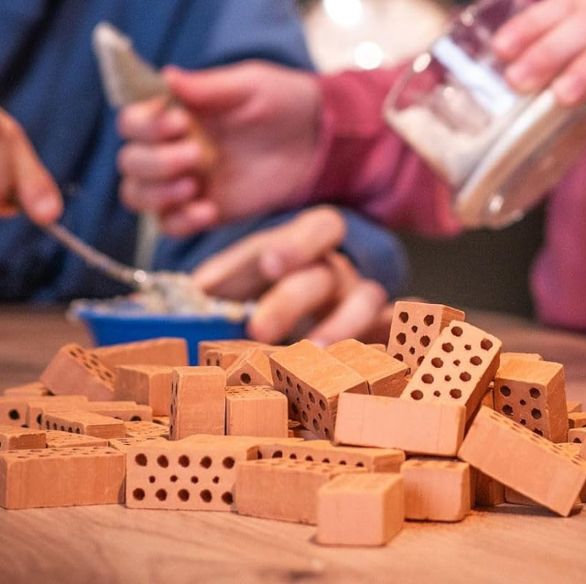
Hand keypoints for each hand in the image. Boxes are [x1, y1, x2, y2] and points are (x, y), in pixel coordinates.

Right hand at [117, 61, 320, 235]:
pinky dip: (181, 221)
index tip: (178, 123)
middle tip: (195, 155)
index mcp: (175, 112)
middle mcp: (171, 146)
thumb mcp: (249, 85)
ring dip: (157, 194)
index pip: (132, 121)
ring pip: (137, 196)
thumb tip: (166, 76)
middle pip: (129, 162)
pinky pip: (170, 225)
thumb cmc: (283, 101)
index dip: (144, 125)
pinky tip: (209, 210)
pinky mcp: (203, 210)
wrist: (319, 140)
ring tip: (193, 186)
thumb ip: (208, 86)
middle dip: (154, 161)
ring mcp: (184, 180)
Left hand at [191, 207, 391, 345]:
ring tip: (313, 354)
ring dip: (339, 327)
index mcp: (311, 244)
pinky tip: (386, 358)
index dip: (297, 244)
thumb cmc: (272, 282)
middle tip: (258, 328)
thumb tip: (193, 293)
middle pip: (327, 273)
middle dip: (292, 299)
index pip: (317, 228)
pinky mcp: (376, 335)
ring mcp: (361, 303)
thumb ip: (226, 278)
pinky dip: (392, 341)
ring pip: (365, 304)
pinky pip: (391, 334)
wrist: (312, 296)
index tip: (270, 264)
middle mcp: (340, 269)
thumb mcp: (248, 271)